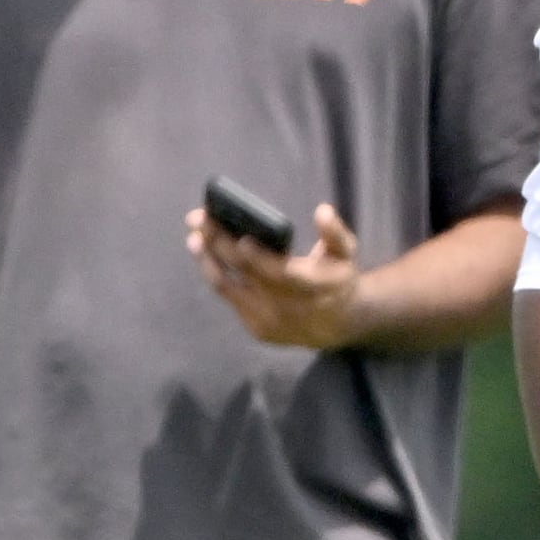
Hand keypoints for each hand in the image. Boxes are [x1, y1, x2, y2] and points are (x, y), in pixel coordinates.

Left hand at [189, 201, 364, 348]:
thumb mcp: (346, 253)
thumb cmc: (337, 279)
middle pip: (245, 273)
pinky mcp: (256, 328)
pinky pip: (230, 298)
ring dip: (207, 260)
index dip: (258, 257)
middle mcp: (287, 307)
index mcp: (313, 286)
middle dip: (219, 244)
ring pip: (228, 287)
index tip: (240, 237)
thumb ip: (335, 232)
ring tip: (194, 237)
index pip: (280, 273)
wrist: (336, 326)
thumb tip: (322, 211)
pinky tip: (207, 255)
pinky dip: (217, 274)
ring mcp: (269, 320)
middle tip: (199, 219)